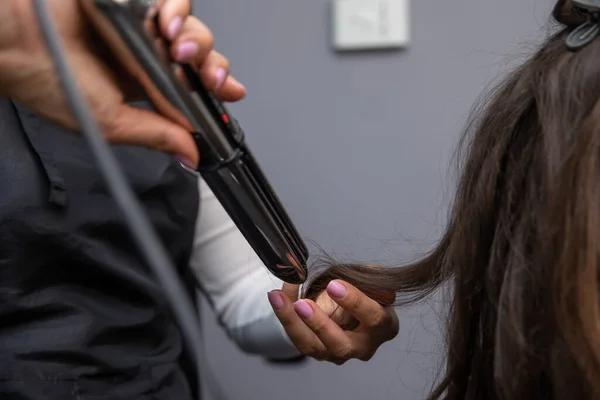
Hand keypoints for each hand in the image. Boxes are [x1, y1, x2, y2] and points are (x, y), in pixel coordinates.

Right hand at [0, 0, 245, 167]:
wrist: (18, 40)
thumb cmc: (51, 82)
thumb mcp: (112, 124)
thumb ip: (156, 136)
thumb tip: (191, 156)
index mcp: (145, 88)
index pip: (192, 91)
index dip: (216, 91)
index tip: (232, 93)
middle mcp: (147, 55)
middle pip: (201, 59)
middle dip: (214, 69)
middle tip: (209, 78)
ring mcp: (141, 26)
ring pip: (193, 30)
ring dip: (197, 42)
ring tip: (178, 51)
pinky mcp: (134, 2)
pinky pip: (173, 2)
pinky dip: (178, 11)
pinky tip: (167, 25)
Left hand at [268, 280, 398, 364]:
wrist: (351, 302)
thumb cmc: (365, 290)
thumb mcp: (368, 279)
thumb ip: (360, 278)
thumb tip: (339, 282)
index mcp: (384, 325)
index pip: (373, 317)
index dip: (355, 302)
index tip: (334, 285)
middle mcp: (364, 346)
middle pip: (342, 345)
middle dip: (320, 324)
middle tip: (302, 304)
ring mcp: (339, 353)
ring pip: (313, 346)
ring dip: (293, 322)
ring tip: (278, 298)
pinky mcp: (318, 352)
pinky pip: (298, 339)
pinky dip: (285, 316)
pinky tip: (277, 296)